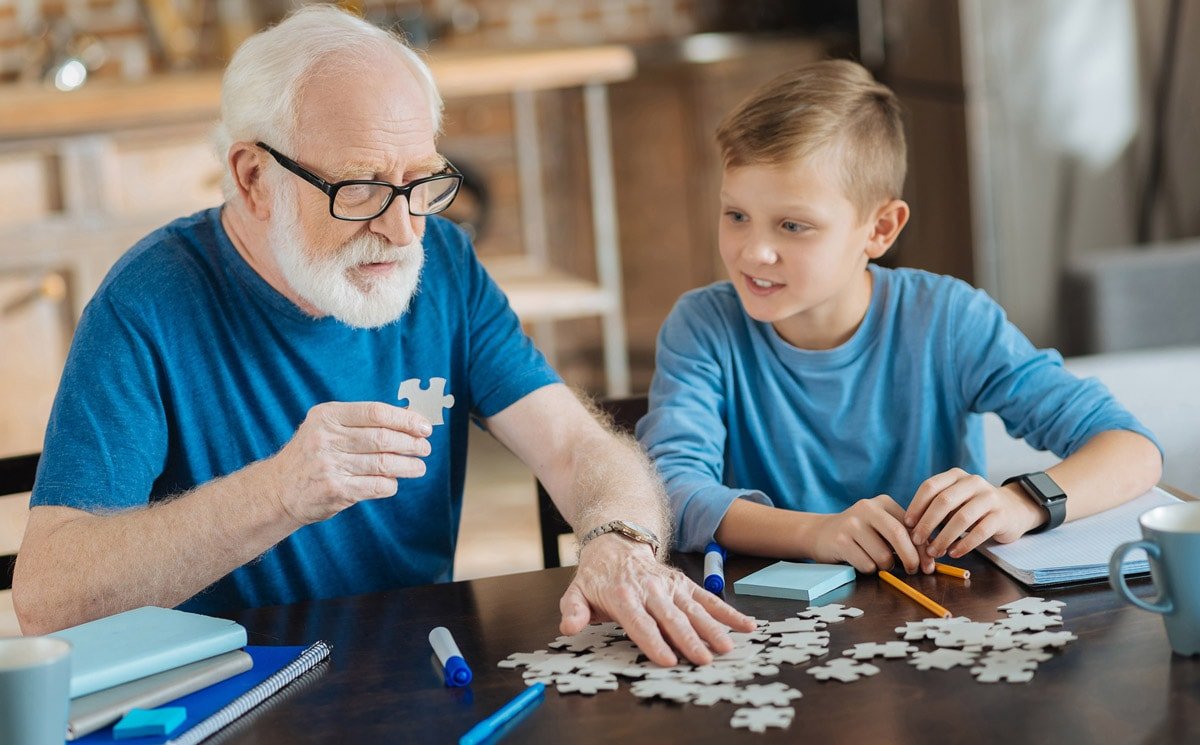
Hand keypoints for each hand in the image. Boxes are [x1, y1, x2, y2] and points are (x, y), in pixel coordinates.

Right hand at [267, 401, 431, 524]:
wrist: (278, 490)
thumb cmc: (311, 455)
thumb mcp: (326, 427)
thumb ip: (360, 422)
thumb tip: (408, 419)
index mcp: (327, 416)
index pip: (375, 412)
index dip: (405, 419)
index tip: (424, 427)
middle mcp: (326, 438)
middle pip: (383, 438)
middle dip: (411, 444)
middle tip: (425, 448)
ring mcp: (330, 465)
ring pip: (383, 463)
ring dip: (408, 466)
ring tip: (419, 467)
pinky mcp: (335, 490)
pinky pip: (376, 485)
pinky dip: (391, 484)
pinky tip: (394, 482)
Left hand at [559, 534, 756, 666]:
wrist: (615, 543)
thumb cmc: (597, 576)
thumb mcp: (576, 591)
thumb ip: (574, 611)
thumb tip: (569, 627)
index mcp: (622, 596)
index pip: (640, 623)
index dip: (654, 642)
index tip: (668, 660)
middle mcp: (649, 590)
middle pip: (671, 618)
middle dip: (689, 639)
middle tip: (704, 660)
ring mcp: (670, 585)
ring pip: (693, 608)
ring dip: (712, 628)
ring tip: (727, 647)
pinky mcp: (684, 584)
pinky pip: (708, 598)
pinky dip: (728, 612)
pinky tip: (746, 625)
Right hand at [804, 495, 924, 573]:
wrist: (820, 533)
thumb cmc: (860, 534)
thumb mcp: (881, 526)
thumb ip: (903, 535)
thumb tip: (930, 556)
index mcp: (883, 503)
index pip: (911, 526)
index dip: (923, 548)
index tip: (929, 565)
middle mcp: (867, 508)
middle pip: (898, 535)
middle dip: (911, 558)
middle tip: (913, 571)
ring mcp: (851, 523)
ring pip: (883, 555)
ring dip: (886, 566)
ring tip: (878, 563)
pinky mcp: (840, 541)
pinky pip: (866, 564)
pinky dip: (869, 569)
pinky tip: (861, 561)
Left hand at [904, 468, 1044, 559]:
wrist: (1012, 510)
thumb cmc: (973, 508)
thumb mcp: (954, 501)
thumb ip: (935, 508)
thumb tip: (909, 528)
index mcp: (956, 476)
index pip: (930, 486)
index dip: (916, 505)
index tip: (907, 524)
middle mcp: (973, 482)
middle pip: (944, 501)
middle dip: (927, 523)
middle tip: (917, 541)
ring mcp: (989, 497)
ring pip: (962, 518)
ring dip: (944, 538)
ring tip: (934, 552)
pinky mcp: (1001, 515)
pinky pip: (980, 532)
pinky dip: (964, 545)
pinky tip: (954, 553)